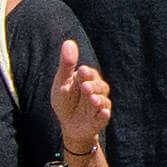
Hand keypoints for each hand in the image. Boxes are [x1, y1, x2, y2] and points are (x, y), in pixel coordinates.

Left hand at [51, 42, 113, 159]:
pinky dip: (104, 115)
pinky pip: (105, 116)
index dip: (87, 74)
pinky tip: (102, 112)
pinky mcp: (100, 119)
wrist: (69, 124)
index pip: (89, 74)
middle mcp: (97, 91)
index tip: (81, 71)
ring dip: (98, 100)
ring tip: (92, 99)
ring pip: (103, 101)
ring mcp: (100, 105)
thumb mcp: (62, 83)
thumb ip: (66, 64)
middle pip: (100, 87)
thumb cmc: (65, 100)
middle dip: (93, 87)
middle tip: (85, 87)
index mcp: (87, 79)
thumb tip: (68, 42)